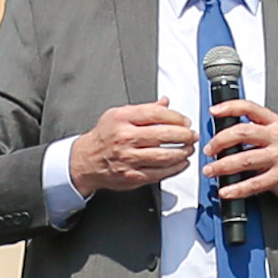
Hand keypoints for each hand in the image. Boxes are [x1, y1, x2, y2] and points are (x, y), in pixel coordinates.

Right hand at [68, 101, 197, 195]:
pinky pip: (159, 173)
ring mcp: (128, 158)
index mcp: (122, 118)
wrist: (85, 161)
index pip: (157, 114)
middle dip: (184, 135)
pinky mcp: (132, 175)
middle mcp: (125, 138)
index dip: (176, 117)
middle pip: (164, 134)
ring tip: (189, 149)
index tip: (185, 121)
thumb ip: (144, 109)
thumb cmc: (104, 137)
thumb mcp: (117, 115)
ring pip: (164, 155)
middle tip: (192, 135)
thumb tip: (165, 102)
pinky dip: (175, 168)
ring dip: (182, 152)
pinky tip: (182, 163)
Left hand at [201, 100, 277, 208]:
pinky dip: (237, 189)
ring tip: (210, 170)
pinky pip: (254, 184)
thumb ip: (258, 131)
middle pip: (242, 133)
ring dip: (222, 166)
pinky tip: (226, 191)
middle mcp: (277, 138)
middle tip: (208, 149)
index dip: (229, 107)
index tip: (213, 112)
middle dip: (220, 141)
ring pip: (244, 159)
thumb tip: (229, 136)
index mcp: (275, 124)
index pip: (249, 108)